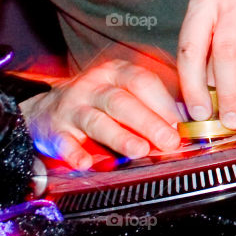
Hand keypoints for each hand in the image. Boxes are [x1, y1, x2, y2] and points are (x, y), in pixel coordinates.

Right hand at [19, 59, 181, 169]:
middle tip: (169, 140)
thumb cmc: (97, 100)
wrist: (47, 110)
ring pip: (97, 120)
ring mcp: (73, 107)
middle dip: (148, 121)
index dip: (163, 101)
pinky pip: (64, 141)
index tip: (181, 122)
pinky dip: (74, 152)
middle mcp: (93, 85)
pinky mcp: (56, 130)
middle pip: (121, 100)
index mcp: (115, 72)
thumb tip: (189, 117)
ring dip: (119, 136)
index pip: (141, 80)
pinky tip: (86, 162)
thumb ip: (154, 100)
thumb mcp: (124, 90)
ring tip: (139, 150)